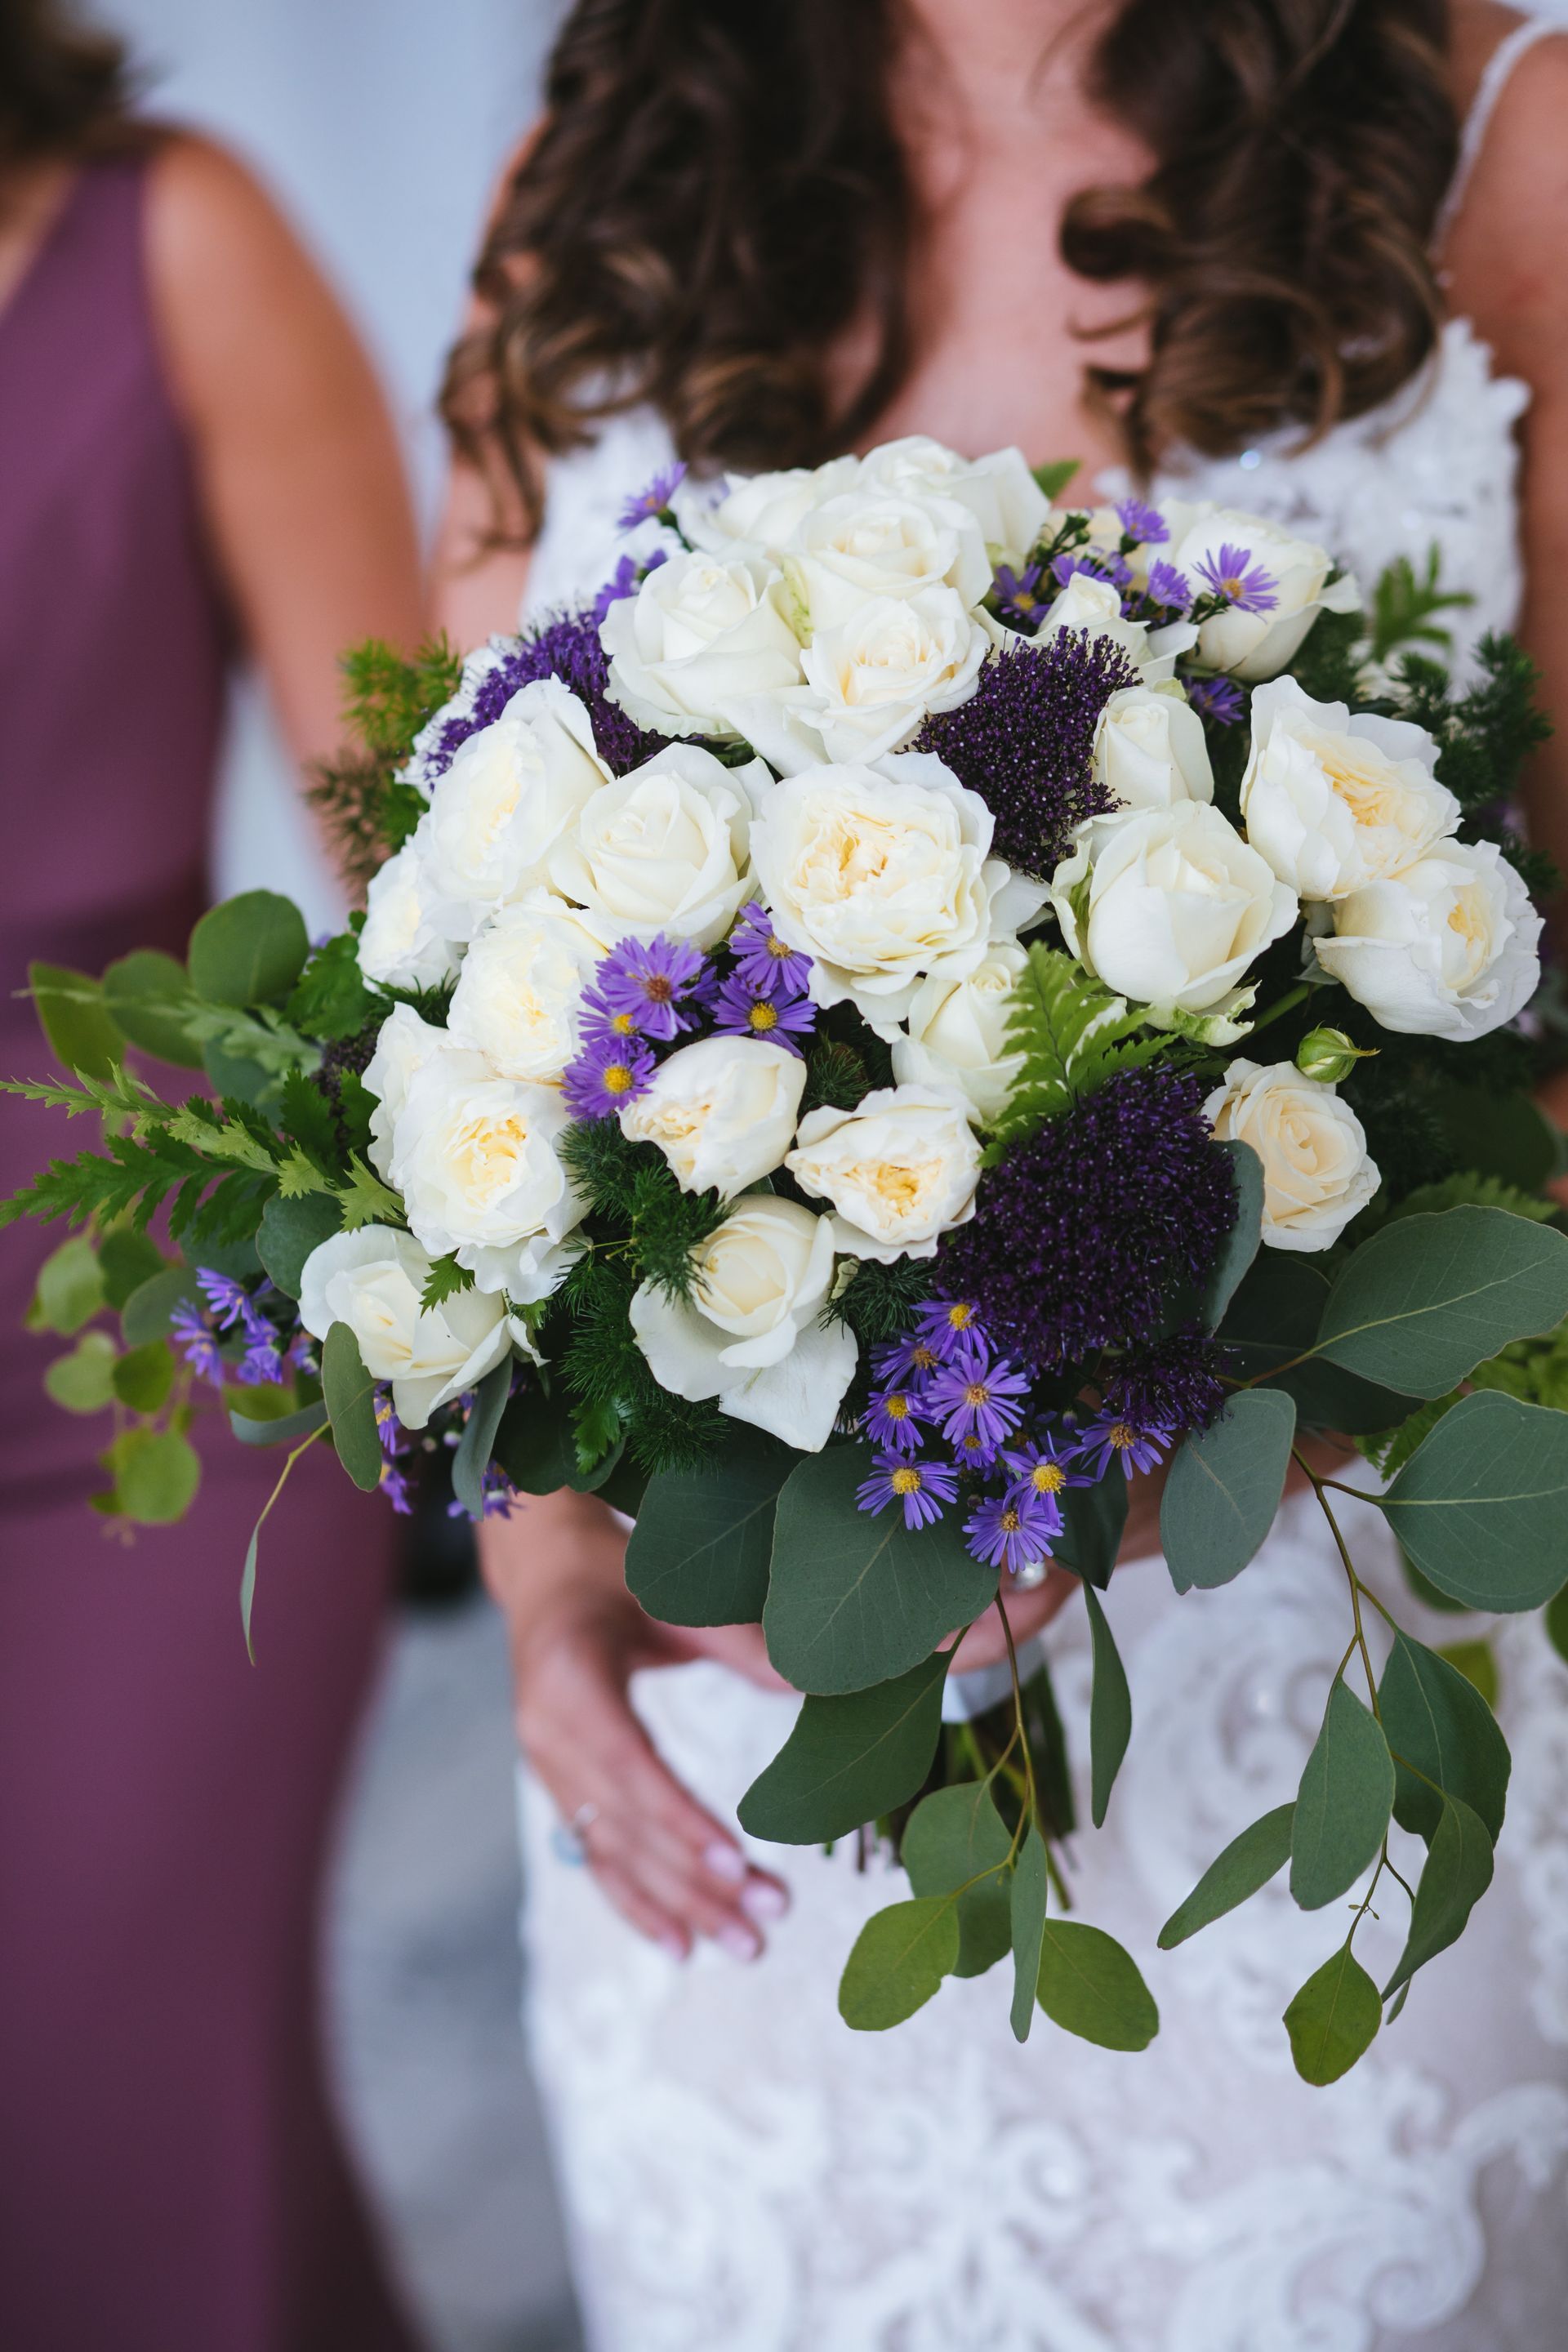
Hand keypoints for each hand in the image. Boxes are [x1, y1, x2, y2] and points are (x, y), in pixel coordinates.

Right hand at [479, 1489, 790, 1962]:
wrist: (546, 1572)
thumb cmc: (619, 1575)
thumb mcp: (678, 1598)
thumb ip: (744, 1644)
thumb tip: (821, 1687)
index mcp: (569, 1679)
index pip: (627, 1765)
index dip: (679, 1819)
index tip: (735, 1863)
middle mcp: (545, 1732)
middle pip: (624, 1824)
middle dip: (696, 1880)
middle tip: (769, 1918)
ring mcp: (544, 1766)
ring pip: (613, 1852)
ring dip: (677, 1904)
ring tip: (744, 1944)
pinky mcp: (557, 1787)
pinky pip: (595, 1855)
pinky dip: (636, 1902)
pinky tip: (679, 1943)